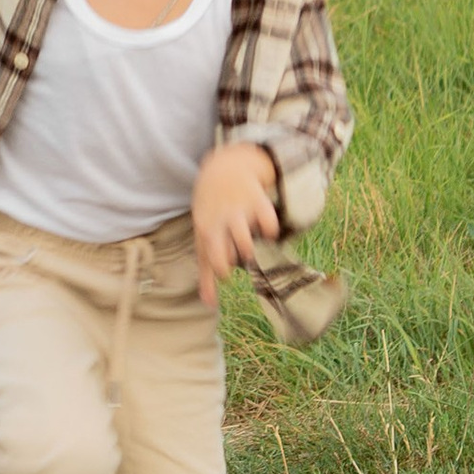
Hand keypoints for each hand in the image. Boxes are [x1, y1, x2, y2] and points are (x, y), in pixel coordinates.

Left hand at [191, 140, 280, 306]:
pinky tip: (265, 231)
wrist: (222, 169)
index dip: (224, 272)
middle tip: (240, 255)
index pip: (216, 261)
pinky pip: (268, 221)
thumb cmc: (211, 213)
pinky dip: (270, 231)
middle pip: (230, 253)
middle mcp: (222, 222)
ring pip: (246, 240)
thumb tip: (208, 304)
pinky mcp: (258, 201)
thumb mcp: (203, 238)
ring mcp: (239, 211)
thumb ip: (205, 273)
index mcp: (207, 231)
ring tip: (251, 245)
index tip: (228, 269)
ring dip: (251, 249)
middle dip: (239, 260)